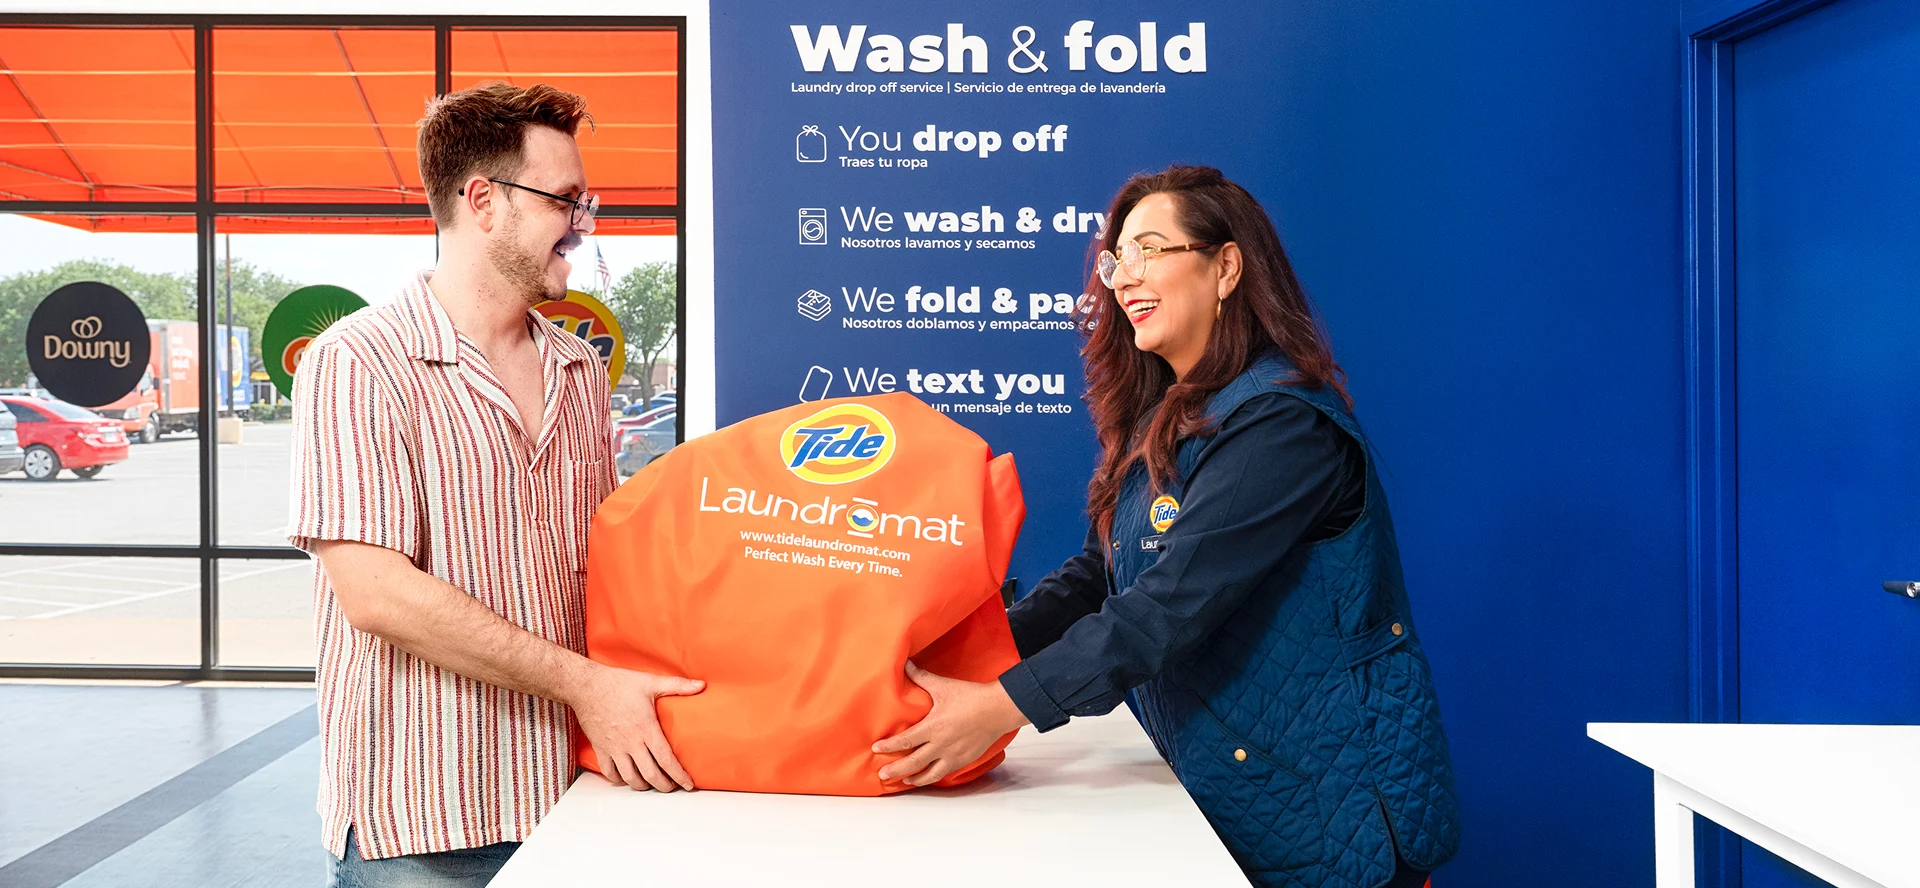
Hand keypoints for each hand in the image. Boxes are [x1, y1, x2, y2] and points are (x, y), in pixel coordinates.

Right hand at [570, 664, 704, 791]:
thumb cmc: (618, 683)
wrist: (586, 686)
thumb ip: (678, 685)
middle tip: (673, 787)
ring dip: (644, 786)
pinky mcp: (601, 749)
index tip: (688, 784)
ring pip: (630, 778)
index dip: (679, 775)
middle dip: (664, 786)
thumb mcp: (651, 682)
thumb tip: (701, 685)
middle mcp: (631, 743)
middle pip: (650, 775)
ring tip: (653, 784)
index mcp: (646, 729)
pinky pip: (610, 772)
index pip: (666, 760)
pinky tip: (627, 778)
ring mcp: (614, 748)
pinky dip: (620, 780)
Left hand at [873, 661, 1029, 786]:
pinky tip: (927, 777)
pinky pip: (944, 773)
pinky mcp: (964, 760)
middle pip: (913, 762)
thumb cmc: (972, 697)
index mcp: (934, 726)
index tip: (876, 748)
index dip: (889, 746)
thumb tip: (906, 663)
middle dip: (896, 770)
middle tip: (882, 775)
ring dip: (914, 779)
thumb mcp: (943, 686)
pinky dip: (932, 777)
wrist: (998, 709)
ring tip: (903, 781)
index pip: (905, 740)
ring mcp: (953, 755)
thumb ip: (921, 677)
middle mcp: (941, 744)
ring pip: (930, 774)